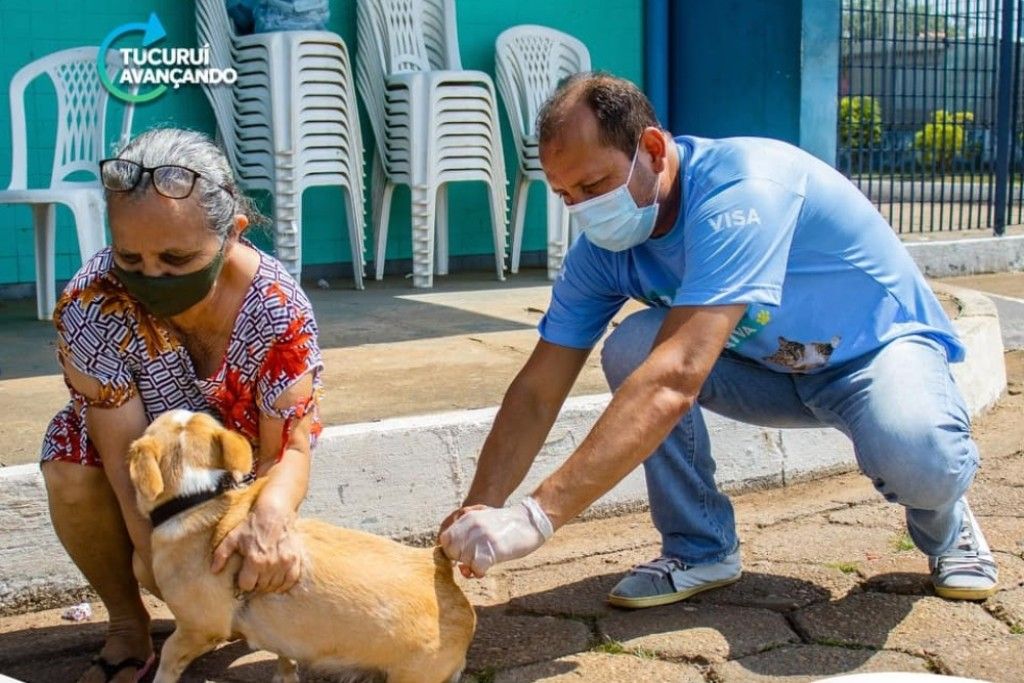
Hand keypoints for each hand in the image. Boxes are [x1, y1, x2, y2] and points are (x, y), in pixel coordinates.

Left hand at [211, 506, 301, 592]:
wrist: (275, 513)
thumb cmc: (252, 525)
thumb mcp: (233, 537)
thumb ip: (221, 554)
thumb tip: (214, 570)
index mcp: (254, 560)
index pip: (247, 585)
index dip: (243, 582)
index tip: (243, 577)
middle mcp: (270, 564)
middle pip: (261, 587)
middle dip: (255, 584)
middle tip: (254, 577)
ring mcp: (284, 563)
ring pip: (275, 585)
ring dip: (268, 585)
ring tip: (264, 579)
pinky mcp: (294, 560)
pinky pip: (291, 580)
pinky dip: (284, 585)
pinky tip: (278, 582)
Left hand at [439, 497, 553, 577]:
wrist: (531, 521)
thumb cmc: (508, 526)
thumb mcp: (484, 522)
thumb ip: (468, 537)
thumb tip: (460, 567)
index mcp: (467, 518)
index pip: (444, 539)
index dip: (452, 550)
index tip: (462, 555)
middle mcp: (471, 526)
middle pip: (452, 552)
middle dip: (461, 560)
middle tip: (475, 559)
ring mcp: (482, 537)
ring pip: (464, 561)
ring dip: (473, 566)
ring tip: (485, 562)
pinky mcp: (492, 549)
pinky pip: (476, 568)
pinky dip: (480, 572)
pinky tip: (488, 567)